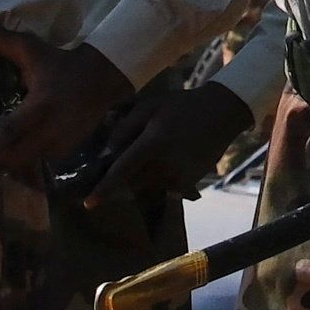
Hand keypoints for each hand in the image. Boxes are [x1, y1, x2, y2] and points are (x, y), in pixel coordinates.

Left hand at [0, 41, 139, 184]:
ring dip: (9, 161)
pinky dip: (25, 159)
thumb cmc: (60, 63)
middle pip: (16, 156)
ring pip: (26, 163)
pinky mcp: (66, 151)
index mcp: (40, 104)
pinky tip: (18, 148)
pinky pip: (38, 161)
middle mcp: (50, 129)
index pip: (12, 129)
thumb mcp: (30, 48)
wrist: (100, 79)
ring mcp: (60, 144)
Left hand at [82, 77, 254, 212]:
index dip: (104, 188)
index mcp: (153, 143)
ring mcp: (180, 176)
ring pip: (147, 185)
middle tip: (123, 163)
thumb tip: (108, 149)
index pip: (122, 170)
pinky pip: (164, 185)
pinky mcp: (189, 182)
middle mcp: (166, 164)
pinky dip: (157, 177)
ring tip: (152, 155)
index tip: (88, 203)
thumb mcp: (150, 105)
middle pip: (132, 181)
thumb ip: (126, 126)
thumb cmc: (181, 105)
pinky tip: (167, 158)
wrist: (221, 113)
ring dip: (140, 176)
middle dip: (122, 178)